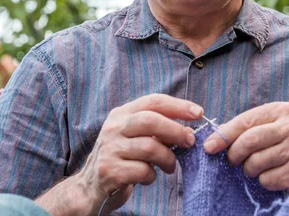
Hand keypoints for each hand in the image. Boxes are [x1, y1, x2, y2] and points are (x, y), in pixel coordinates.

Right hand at [74, 94, 202, 214]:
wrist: (90, 187)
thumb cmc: (122, 158)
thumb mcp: (135, 137)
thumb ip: (156, 129)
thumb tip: (189, 128)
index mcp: (122, 114)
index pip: (153, 101)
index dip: (178, 105)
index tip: (198, 113)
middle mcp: (113, 128)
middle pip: (151, 120)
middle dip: (176, 130)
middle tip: (190, 142)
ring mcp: (109, 149)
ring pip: (150, 147)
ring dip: (168, 158)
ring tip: (170, 166)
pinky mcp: (109, 171)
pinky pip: (142, 170)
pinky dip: (152, 176)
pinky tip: (149, 177)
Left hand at [203, 102, 288, 190]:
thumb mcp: (274, 127)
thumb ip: (249, 128)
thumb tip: (214, 139)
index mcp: (283, 110)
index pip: (246, 120)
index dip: (224, 135)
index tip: (209, 147)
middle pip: (248, 141)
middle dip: (234, 155)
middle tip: (233, 162)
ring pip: (255, 163)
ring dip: (250, 170)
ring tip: (260, 167)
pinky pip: (266, 179)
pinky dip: (265, 181)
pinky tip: (276, 175)